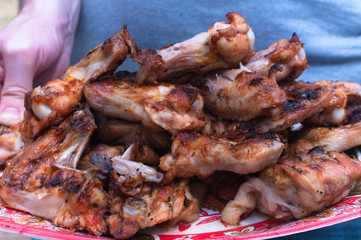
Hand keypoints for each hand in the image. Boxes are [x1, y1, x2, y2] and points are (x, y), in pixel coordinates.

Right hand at [0, 0, 79, 125]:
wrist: (57, 29)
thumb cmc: (34, 33)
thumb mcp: (20, 57)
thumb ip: (14, 87)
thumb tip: (6, 119)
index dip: (2, 121)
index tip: (12, 133)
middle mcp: (1, 88)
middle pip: (4, 115)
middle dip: (14, 128)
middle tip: (27, 140)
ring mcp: (16, 95)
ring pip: (20, 118)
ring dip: (30, 126)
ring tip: (39, 135)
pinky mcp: (34, 98)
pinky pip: (36, 112)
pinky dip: (43, 119)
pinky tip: (50, 125)